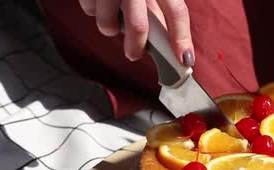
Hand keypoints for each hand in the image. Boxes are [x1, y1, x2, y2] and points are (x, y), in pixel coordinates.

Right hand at [78, 0, 193, 64]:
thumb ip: (160, 4)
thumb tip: (172, 39)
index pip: (176, 11)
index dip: (181, 38)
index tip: (185, 60)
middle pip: (138, 26)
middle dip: (136, 47)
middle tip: (134, 54)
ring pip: (108, 23)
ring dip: (110, 28)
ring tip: (112, 20)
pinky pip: (88, 9)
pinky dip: (94, 11)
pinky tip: (100, 1)